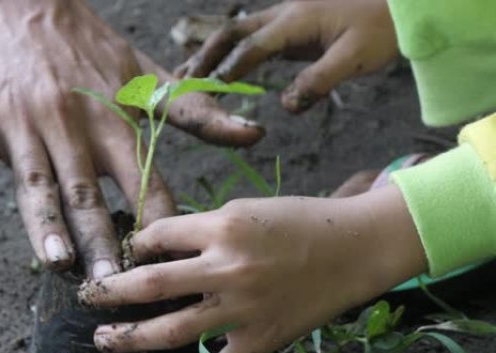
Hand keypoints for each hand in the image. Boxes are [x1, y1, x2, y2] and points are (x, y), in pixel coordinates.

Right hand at [0, 0, 263, 277]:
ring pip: (35, 178)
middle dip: (100, 239)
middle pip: (86, 191)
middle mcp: (70, 122)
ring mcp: (22, 121)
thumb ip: (197, 111)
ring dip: (44, 221)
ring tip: (56, 259)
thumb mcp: (146, 75)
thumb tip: (255, 134)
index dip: (156, 219)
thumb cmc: (90, 49)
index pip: (141, 177)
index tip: (167, 261)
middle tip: (112, 283)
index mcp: (112, 118)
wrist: (25, 3)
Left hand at [79, 185, 426, 352]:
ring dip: (130, 338)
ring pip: (172, 330)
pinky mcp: (263, 338)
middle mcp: (227, 268)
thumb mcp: (246, 208)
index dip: (134, 246)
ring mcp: (244, 308)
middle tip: (87, 297)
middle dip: (109, 293)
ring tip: (104, 341)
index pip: (156, 236)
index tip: (127, 254)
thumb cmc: (301, 220)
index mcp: (222, 226)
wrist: (356, 247)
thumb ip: (203, 228)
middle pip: (150, 284)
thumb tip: (162, 248)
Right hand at [176, 0, 398, 112]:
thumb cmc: (382, 30)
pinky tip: (228, 70)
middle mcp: (284, 15)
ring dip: (216, 52)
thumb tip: (285, 106)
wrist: (404, 6)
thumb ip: (318, 81)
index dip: (227, 71)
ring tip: (195, 76)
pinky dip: (235, 53)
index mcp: (294, 22)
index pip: (250, 49)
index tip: (206, 93)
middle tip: (185, 80)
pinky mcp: (294, 27)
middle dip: (206, 55)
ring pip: (240, 32)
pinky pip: (255, 38)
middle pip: (233, 32)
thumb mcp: (354, 59)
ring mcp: (288, 19)